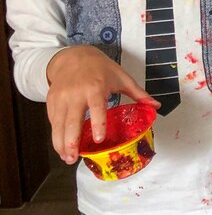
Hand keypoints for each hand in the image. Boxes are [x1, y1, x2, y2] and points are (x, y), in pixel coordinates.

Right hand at [45, 45, 158, 163]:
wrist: (74, 56)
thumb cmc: (100, 68)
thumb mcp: (121, 77)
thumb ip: (138, 93)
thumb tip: (156, 106)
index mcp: (96, 87)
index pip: (97, 107)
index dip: (98, 124)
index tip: (99, 139)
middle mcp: (76, 93)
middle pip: (72, 121)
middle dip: (71, 142)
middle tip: (74, 158)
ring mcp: (61, 97)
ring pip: (58, 124)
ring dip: (60, 143)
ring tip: (67, 158)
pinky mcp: (51, 100)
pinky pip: (53, 121)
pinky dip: (55, 134)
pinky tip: (61, 146)